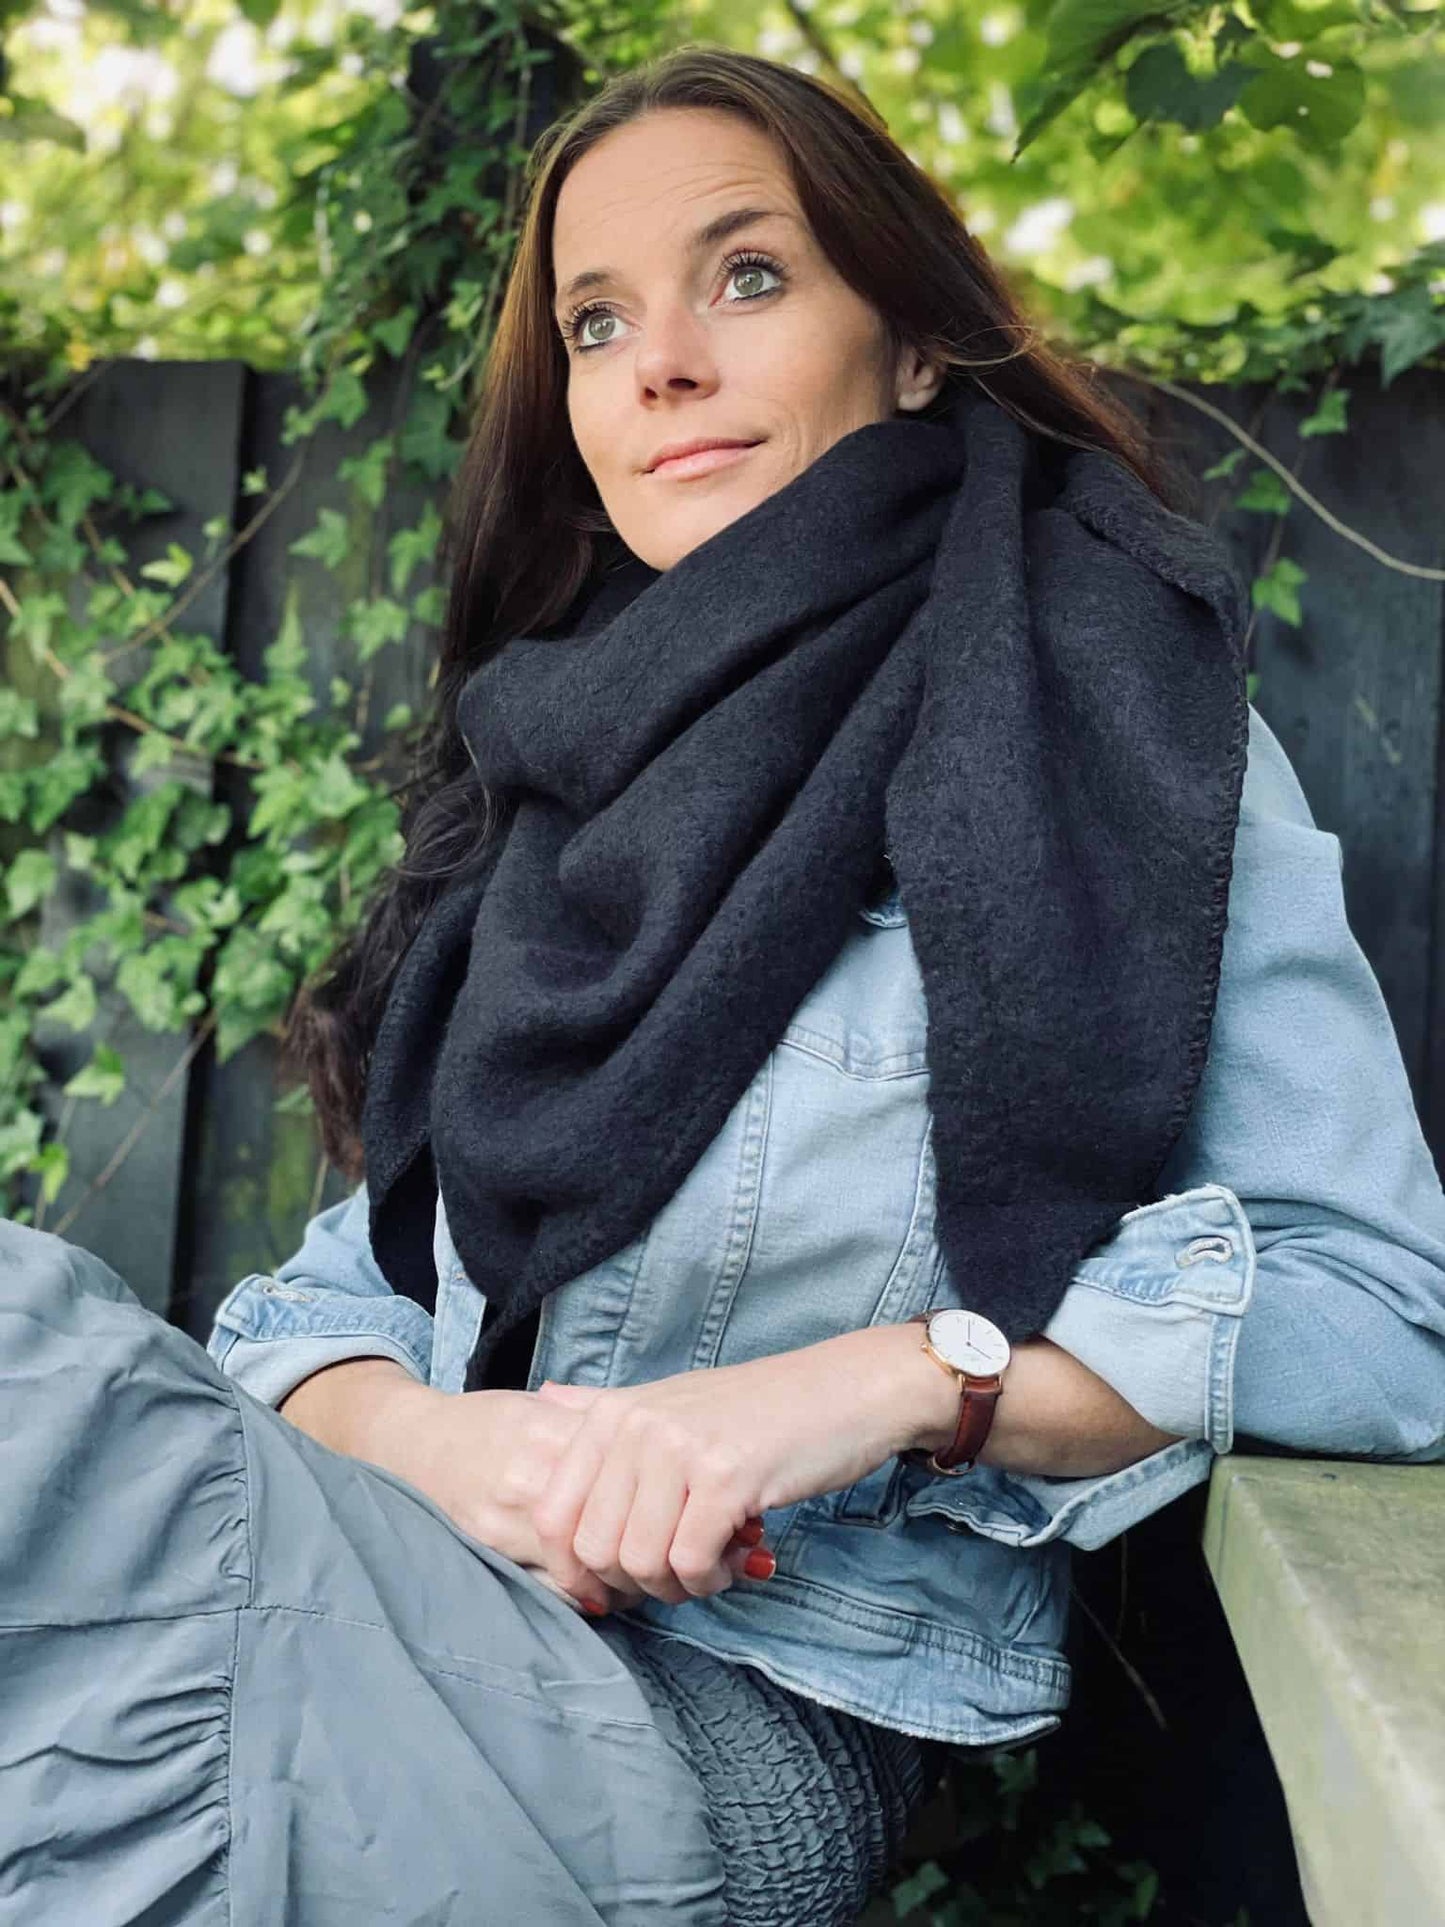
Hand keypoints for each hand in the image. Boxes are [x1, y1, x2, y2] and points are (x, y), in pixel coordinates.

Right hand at [278, 1359, 767, 1614]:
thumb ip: (603, 1427)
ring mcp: (512, 1520)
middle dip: (686, 1547)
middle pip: (630, 1526)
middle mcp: (538, 1477)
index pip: (645, 1475)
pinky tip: (626, 1601)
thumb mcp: (547, 1413)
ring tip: (699, 1582)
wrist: (406, 1443)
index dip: (697, 1501)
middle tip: (740, 1555)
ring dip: (652, 1580)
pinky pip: (556, 1588)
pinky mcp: (492, 1551)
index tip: (743, 1514)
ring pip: (600, 1567)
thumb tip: (682, 1450)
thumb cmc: (486, 1425)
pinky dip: (597, 1597)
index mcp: (559, 1434)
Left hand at [528, 1328, 923, 1606]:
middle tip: (677, 1574)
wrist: (846, 1391)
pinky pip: (690, 1563)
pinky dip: (711, 1579)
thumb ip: (606, 1406)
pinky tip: (738, 1558)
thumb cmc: (759, 1409)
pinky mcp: (727, 1477)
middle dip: (634, 1584)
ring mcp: (680, 1449)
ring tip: (712, 1564)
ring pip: (640, 1563)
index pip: (552, 1515)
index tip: (610, 1591)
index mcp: (614, 1412)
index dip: (574, 1569)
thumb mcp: (672, 1399)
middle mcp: (637, 1425)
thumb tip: (542, 1399)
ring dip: (678, 1585)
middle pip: (594, 1549)